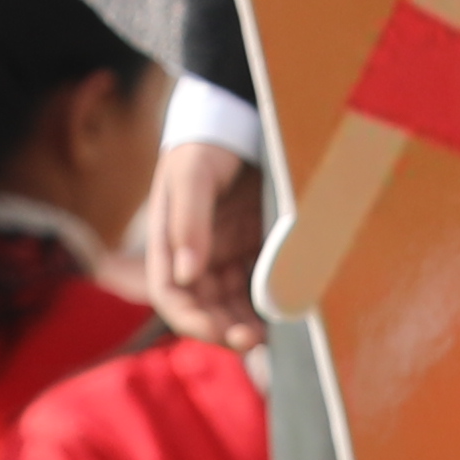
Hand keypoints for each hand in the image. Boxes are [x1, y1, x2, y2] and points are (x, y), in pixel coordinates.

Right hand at [144, 133, 268, 349]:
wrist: (241, 116)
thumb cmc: (206, 142)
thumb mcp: (192, 174)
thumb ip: (189, 221)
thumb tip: (185, 274)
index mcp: (169, 244)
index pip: (171, 296)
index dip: (191, 321)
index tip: (218, 333)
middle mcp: (197, 257)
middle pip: (206, 308)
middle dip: (226, 330)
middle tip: (255, 343)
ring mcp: (229, 254)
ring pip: (236, 304)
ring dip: (250, 324)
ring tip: (275, 338)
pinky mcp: (258, 248)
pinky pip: (263, 286)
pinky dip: (272, 305)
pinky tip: (290, 315)